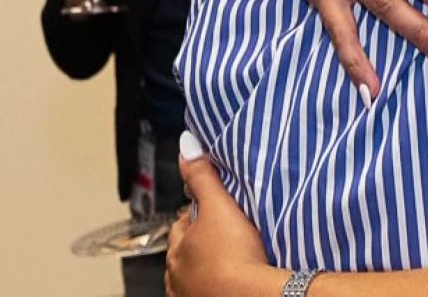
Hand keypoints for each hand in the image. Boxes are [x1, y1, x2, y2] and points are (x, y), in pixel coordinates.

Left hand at [166, 141, 273, 296]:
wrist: (250, 296)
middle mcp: (178, 276)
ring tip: (230, 258)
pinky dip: (217, 285)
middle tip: (225, 232)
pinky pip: (209, 291)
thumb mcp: (219, 206)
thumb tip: (187, 146)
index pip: (183, 224)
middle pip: (188, 250)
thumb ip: (203, 176)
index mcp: (177, 249)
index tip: (213, 208)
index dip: (199, 213)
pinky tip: (232, 280)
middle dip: (201, 241)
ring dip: (207, 266)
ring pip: (196, 274)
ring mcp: (191, 295)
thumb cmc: (234, 257)